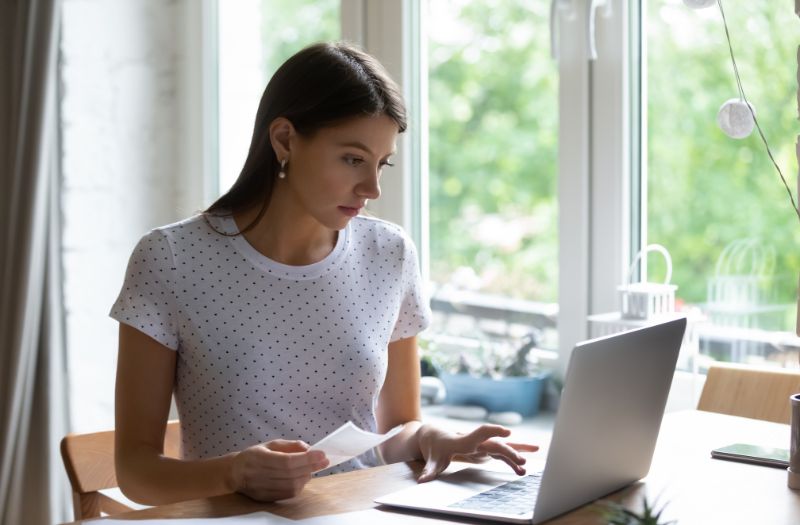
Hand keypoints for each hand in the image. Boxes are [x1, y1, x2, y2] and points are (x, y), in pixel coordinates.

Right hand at [229, 440, 328, 500]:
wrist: (235, 473)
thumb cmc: (254, 456)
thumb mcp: (270, 444)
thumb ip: (290, 445)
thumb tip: (308, 448)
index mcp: (258, 458)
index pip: (287, 461)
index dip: (306, 459)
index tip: (321, 454)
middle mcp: (258, 475)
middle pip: (291, 474)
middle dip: (311, 467)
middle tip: (323, 461)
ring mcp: (261, 489)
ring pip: (291, 486)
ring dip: (306, 476)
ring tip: (312, 468)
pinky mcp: (265, 498)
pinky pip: (287, 494)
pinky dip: (299, 486)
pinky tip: (302, 478)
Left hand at [416, 424, 538, 482]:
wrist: (435, 436)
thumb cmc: (434, 448)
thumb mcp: (431, 460)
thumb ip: (429, 470)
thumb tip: (422, 480)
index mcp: (463, 440)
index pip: (480, 433)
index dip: (493, 432)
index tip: (507, 432)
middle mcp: (476, 441)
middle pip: (495, 444)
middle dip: (509, 452)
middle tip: (522, 461)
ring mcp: (482, 444)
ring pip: (502, 447)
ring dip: (515, 454)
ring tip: (527, 465)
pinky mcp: (485, 450)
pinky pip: (501, 455)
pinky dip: (511, 461)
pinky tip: (521, 470)